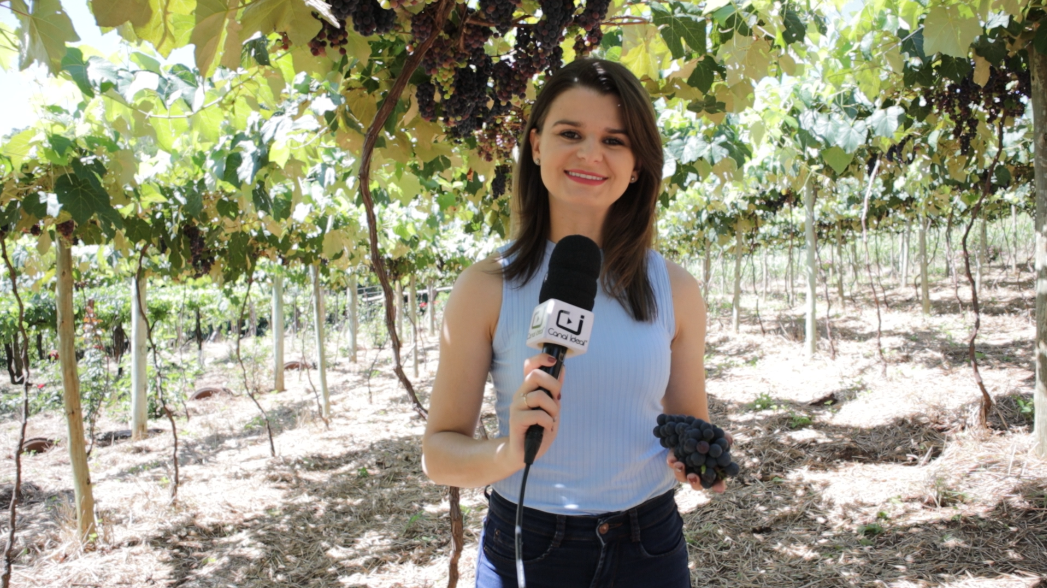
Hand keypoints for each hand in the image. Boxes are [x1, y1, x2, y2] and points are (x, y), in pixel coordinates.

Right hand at [504, 353, 563, 468]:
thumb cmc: (539, 430)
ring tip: (551, 419)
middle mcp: (520, 395)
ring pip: (539, 396)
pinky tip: (546, 427)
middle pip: (534, 375)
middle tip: (557, 399)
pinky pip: (538, 414)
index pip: (529, 366)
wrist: (525, 453)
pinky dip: (548, 422)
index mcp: (528, 390)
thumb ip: (555, 392)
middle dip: (553, 385)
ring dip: (552, 409)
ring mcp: (516, 407)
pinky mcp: (516, 420)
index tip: (554, 361)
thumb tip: (562, 370)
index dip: (541, 359)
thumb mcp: (552, 409)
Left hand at [667, 430, 732, 493]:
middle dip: (695, 482)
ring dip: (680, 473)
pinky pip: (672, 465)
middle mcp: (699, 474)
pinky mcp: (675, 461)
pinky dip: (672, 462)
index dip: (718, 486)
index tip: (718, 488)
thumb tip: (729, 440)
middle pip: (697, 484)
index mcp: (713, 471)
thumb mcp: (718, 435)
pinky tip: (672, 459)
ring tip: (680, 465)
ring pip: (682, 477)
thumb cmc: (711, 435)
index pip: (717, 483)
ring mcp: (686, 469)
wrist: (693, 427)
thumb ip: (724, 438)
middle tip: (693, 477)